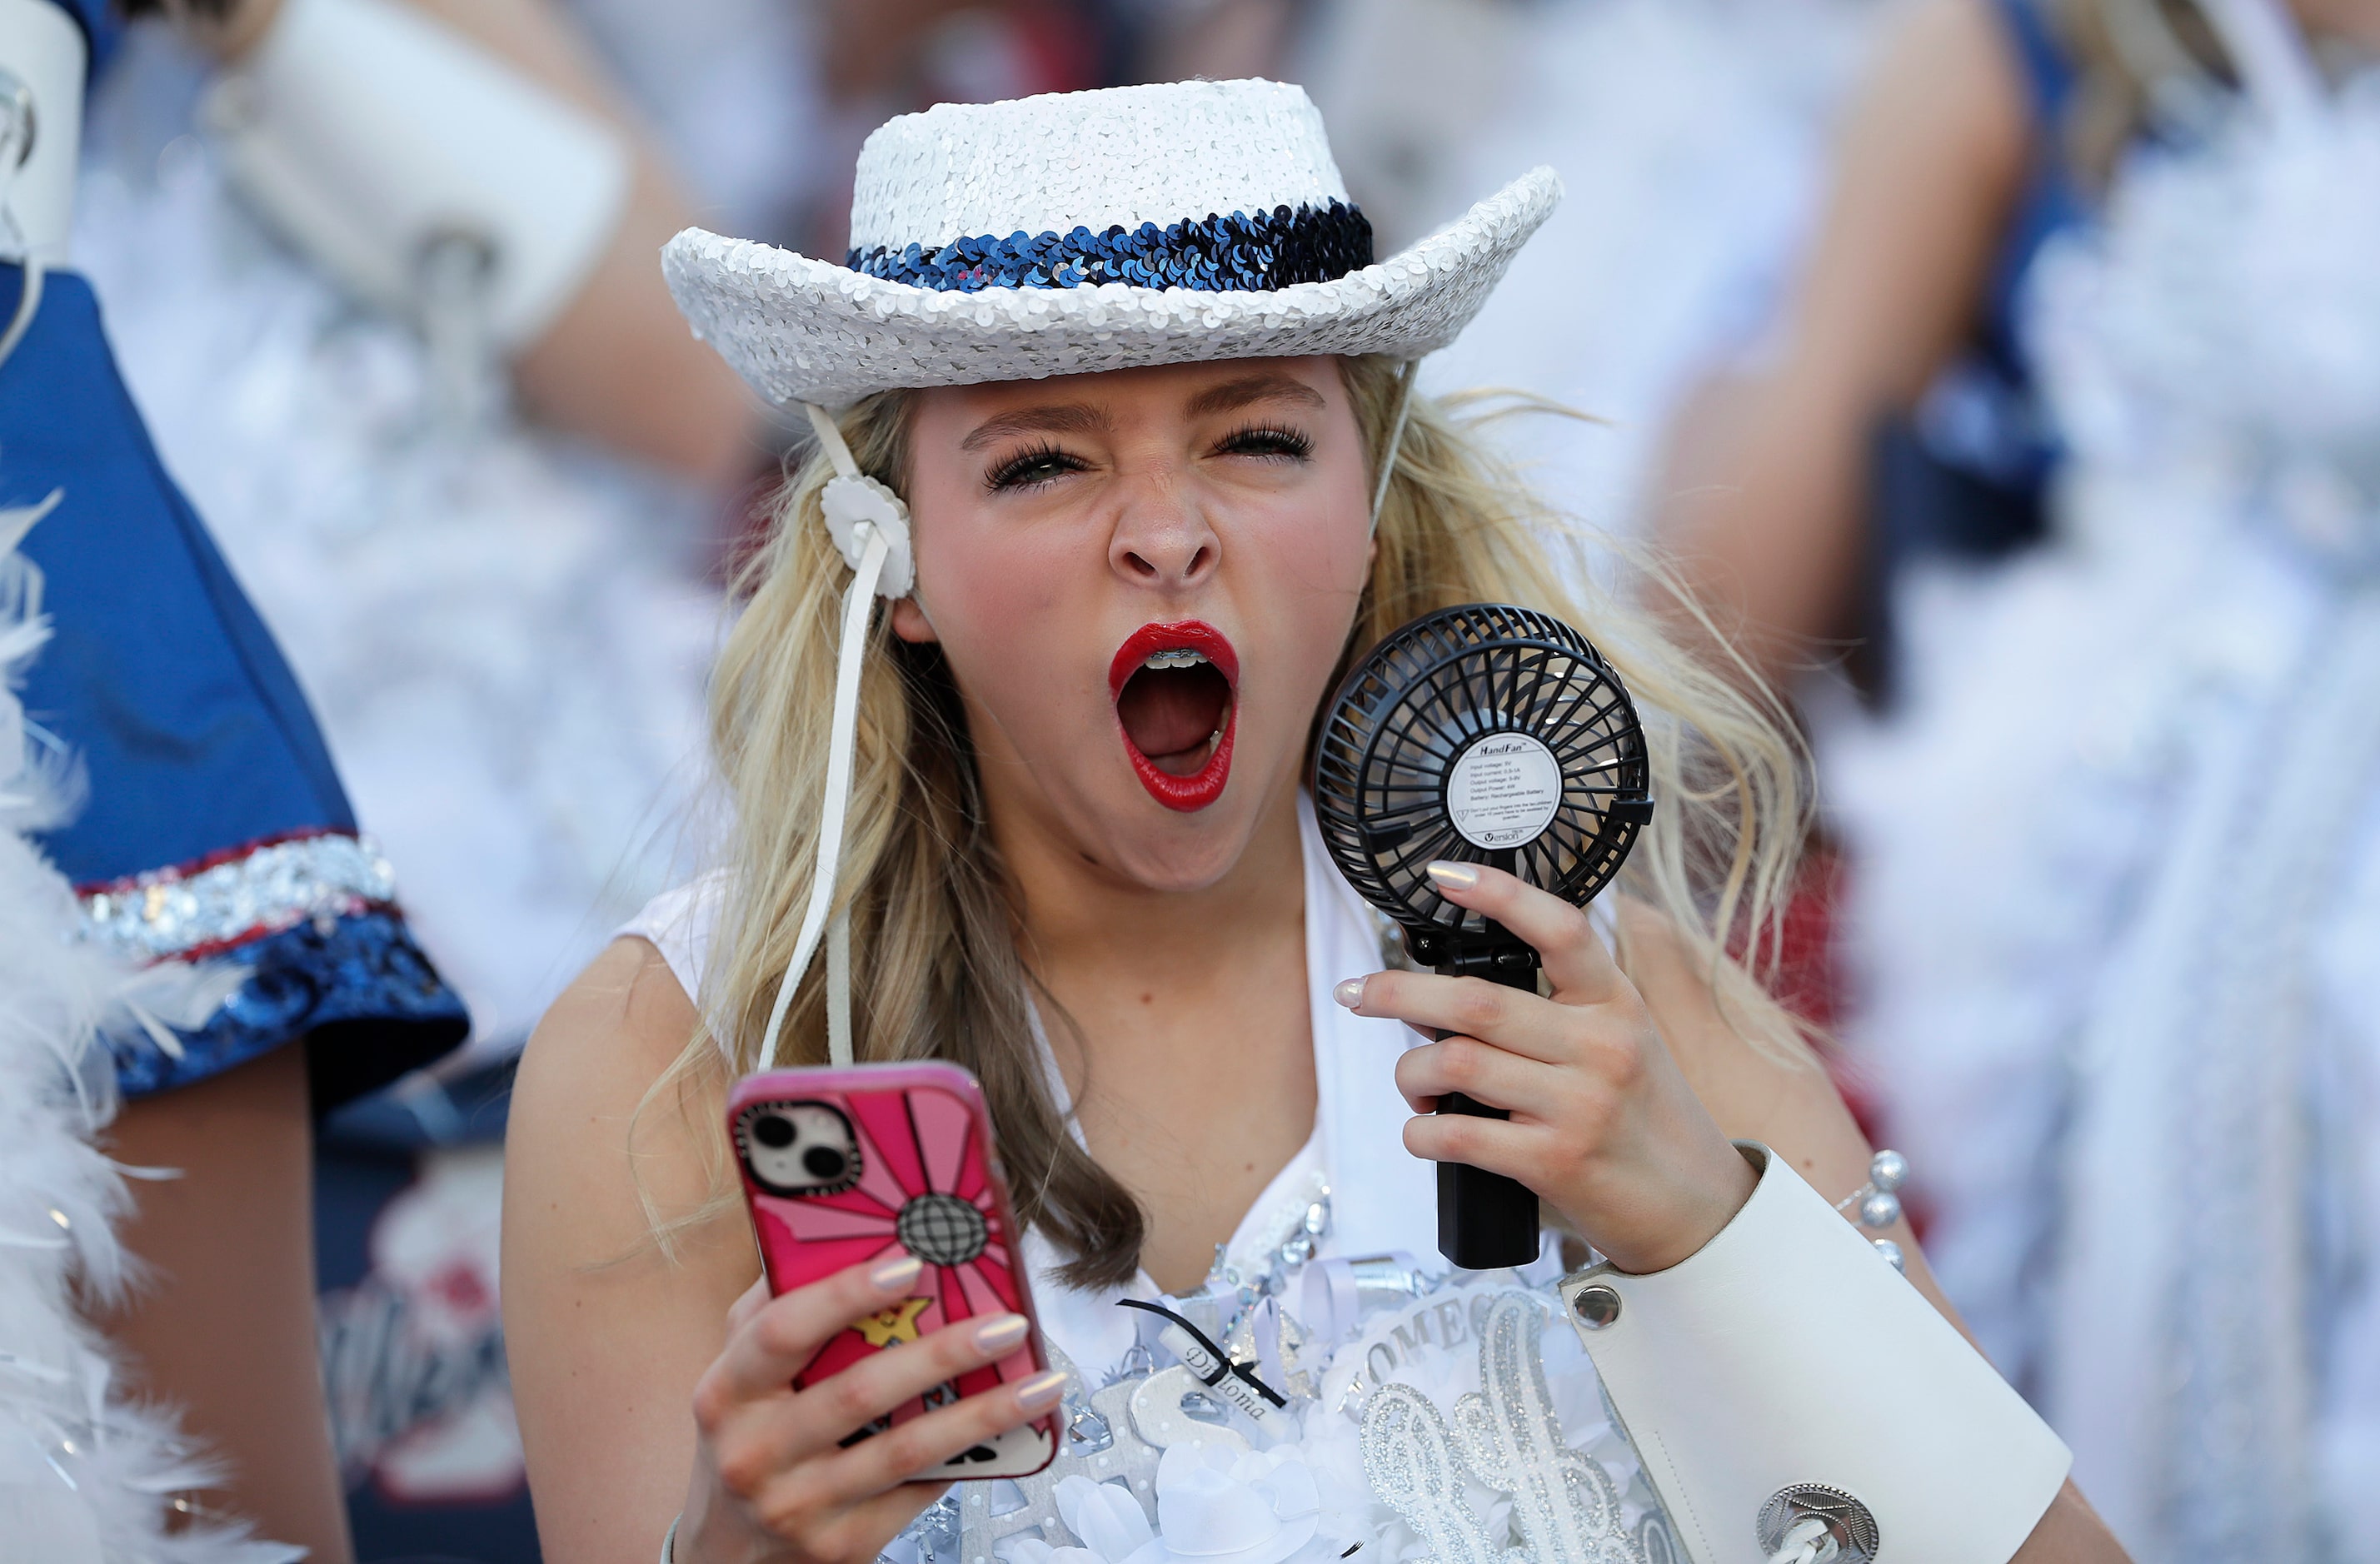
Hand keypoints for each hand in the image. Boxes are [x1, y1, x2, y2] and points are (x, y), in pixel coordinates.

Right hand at [679, 1253, 1066, 1563]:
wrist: (728, 1549)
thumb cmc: (749, 1435)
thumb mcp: (741, 1371)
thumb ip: (777, 1306)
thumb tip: (850, 1238)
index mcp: (727, 1392)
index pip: (782, 1330)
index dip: (845, 1294)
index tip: (911, 1263)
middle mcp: (755, 1453)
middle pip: (859, 1393)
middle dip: (943, 1354)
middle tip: (1007, 1324)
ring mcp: (798, 1506)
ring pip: (906, 1451)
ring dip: (983, 1414)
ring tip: (1041, 1383)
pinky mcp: (841, 1546)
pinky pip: (918, 1492)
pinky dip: (969, 1458)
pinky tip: (1011, 1431)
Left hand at [1333, 862, 1756, 1273]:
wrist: (1698, 1210)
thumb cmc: (1645, 1124)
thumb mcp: (1622, 1047)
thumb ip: (1552, 1019)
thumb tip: (1437, 1003)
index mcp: (1616, 1004)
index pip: (1560, 929)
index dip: (1499, 894)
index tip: (1444, 875)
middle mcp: (1601, 1045)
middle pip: (1476, 1001)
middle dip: (1398, 992)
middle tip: (1359, 994)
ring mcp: (1580, 1104)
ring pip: (1456, 1062)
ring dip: (1410, 1072)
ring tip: (1413, 1085)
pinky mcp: (1556, 1161)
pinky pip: (1458, 1134)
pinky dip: (1420, 1133)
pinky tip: (1424, 1133)